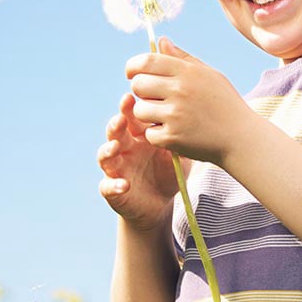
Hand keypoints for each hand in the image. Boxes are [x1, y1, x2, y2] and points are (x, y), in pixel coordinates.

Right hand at [98, 91, 190, 230]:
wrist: (159, 205)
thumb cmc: (168, 174)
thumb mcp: (178, 156)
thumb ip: (181, 139)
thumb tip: (196, 118)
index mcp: (138, 137)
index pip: (131, 118)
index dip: (128, 108)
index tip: (131, 97)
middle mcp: (124, 150)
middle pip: (115, 132)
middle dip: (116, 124)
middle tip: (121, 117)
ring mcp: (116, 170)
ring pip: (105, 156)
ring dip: (107, 150)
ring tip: (115, 147)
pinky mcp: (112, 191)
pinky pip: (107, 187)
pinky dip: (113, 186)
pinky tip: (124, 185)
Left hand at [124, 37, 255, 165]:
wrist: (241, 138)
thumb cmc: (224, 104)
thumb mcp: (209, 75)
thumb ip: (182, 58)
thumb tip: (161, 41)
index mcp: (188, 72)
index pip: (146, 61)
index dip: (133, 67)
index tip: (132, 74)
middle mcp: (180, 91)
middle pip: (138, 85)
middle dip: (141, 91)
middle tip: (154, 97)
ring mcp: (176, 115)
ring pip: (140, 110)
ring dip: (148, 114)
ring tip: (164, 116)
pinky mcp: (173, 137)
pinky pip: (149, 133)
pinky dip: (157, 135)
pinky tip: (173, 132)